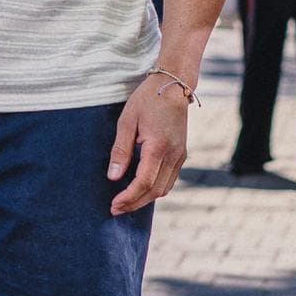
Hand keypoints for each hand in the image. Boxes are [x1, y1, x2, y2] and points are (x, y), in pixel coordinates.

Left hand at [105, 72, 191, 213]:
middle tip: (115, 210)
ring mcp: (180, 156)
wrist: (173, 86)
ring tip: (126, 203)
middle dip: (135, 203)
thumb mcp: (127, 121)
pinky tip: (141, 190)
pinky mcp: (181, 154)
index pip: (143, 182)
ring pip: (164, 189)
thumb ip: (121, 151)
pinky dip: (155, 190)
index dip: (128, 197)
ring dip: (145, 199)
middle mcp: (173, 155)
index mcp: (158, 147)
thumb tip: (113, 177)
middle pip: (155, 191)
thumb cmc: (147, 100)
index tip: (113, 205)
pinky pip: (170, 180)